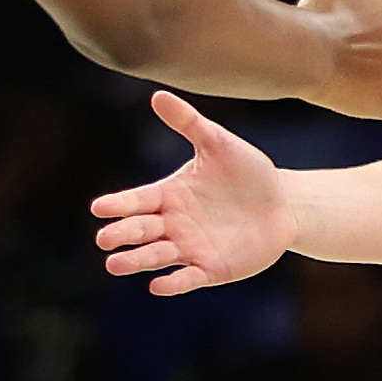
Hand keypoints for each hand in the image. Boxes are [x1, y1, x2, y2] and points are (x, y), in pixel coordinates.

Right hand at [93, 91, 295, 295]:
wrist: (283, 203)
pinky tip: (158, 285)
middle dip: (123, 235)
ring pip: (157, 256)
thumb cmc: (248, 171)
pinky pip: (188, 278)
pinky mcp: (211, 269)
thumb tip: (157, 95)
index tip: (99, 208)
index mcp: (169, 194)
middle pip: (142, 230)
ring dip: (137, 260)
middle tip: (104, 239)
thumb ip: (189, 123)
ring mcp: (190, 248)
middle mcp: (173, 224)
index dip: (118, 205)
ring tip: (114, 264)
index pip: (138, 200)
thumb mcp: (219, 143)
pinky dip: (173, 283)